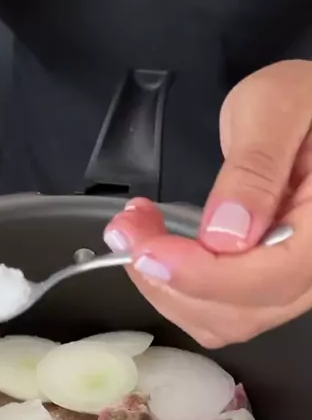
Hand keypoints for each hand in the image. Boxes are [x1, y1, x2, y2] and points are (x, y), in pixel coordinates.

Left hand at [104, 60, 311, 347]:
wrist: (311, 109)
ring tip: (137, 233)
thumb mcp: (275, 108)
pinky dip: (178, 288)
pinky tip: (158, 250)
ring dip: (167, 287)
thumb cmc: (302, 98)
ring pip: (223, 321)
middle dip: (169, 280)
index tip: (145, 250)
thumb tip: (226, 235)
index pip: (271, 278)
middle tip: (126, 229)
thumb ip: (254, 169)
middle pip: (240, 312)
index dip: (199, 275)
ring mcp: (294, 284)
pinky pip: (220, 310)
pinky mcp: (268, 285)